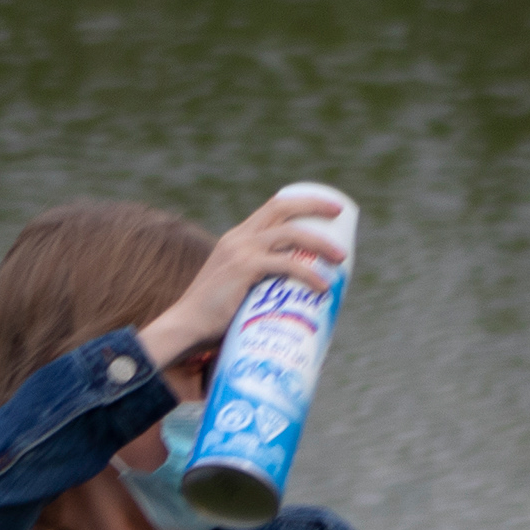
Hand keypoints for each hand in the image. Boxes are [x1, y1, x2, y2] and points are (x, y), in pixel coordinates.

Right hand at [136, 190, 351, 369]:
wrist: (187, 326)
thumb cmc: (217, 316)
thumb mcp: (241, 288)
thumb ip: (264, 286)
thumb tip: (300, 303)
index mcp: (239, 237)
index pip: (273, 207)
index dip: (302, 202)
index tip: (329, 207)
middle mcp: (239, 237)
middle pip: (282, 208)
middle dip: (314, 205)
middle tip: (339, 213)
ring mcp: (241, 251)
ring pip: (290, 234)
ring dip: (320, 243)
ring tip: (341, 258)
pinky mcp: (244, 269)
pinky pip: (285, 265)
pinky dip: (308, 274)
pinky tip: (323, 286)